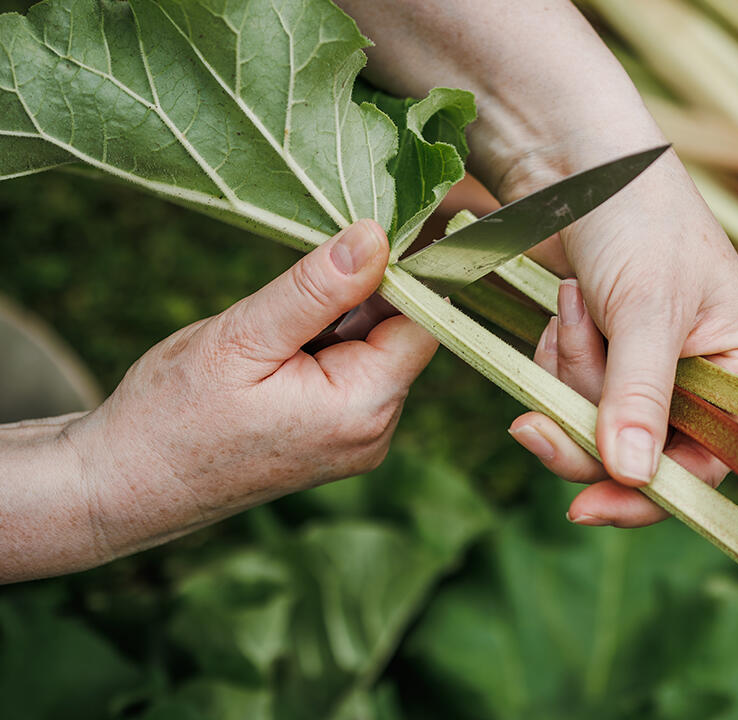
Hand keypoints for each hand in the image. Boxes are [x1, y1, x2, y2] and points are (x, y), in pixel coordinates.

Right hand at [1, 220, 437, 579]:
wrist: (125, 485)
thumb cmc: (173, 414)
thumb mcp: (244, 336)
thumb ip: (317, 288)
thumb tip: (377, 237)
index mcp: (364, 407)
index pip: (421, 321)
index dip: (397, 274)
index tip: (354, 238)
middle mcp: (376, 431)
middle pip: (399, 334)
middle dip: (356, 299)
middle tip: (287, 296)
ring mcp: (358, 440)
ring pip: (372, 350)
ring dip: (333, 322)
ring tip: (267, 333)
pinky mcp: (337, 438)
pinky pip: (350, 373)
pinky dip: (320, 347)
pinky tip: (271, 354)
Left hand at [333, 0, 737, 526]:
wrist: (582, 162)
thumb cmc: (641, 218)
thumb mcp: (648, 308)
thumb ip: (640, 394)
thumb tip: (632, 477)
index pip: (709, 467)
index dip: (649, 493)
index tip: (585, 505)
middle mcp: (710, 385)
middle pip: (643, 457)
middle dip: (588, 417)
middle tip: (544, 400)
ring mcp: (654, 374)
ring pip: (598, 428)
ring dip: (570, 371)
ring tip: (575, 304)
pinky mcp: (607, 360)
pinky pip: (571, 395)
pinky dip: (556, 357)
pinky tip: (565, 306)